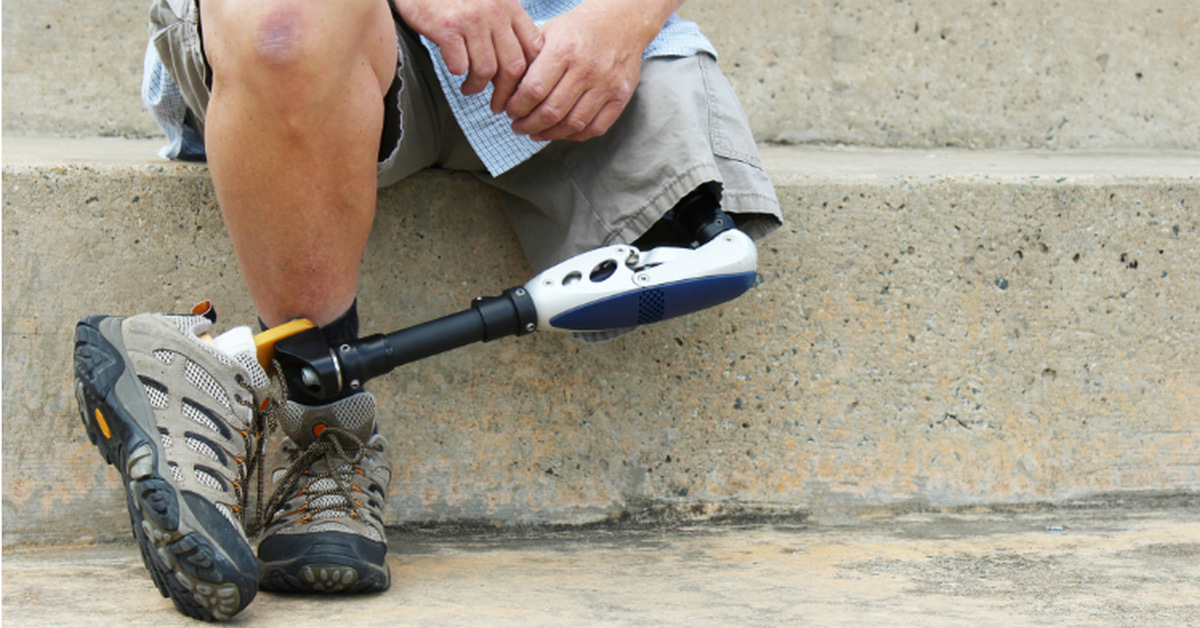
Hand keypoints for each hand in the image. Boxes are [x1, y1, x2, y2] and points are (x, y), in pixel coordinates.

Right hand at [393, 0, 542, 112]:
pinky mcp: (447, 27)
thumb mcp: (489, 0)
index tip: (521, 92)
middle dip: (507, 94)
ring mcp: (471, 19)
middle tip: (498, 106)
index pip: (534, 49)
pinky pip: (460, 65)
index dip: (530, 76)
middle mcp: (495, 12)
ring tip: (470, 89)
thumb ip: (505, 25)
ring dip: (478, 87)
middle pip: (513, 67)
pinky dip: (458, 74)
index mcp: (509, 7)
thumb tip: (518, 66)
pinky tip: (455, 72)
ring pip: (486, 71)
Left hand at [506, 0, 677, 141]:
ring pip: (572, 124)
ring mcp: (606, 85)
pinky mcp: (621, 96)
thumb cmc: (578, 28)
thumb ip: (529, 59)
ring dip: (549, 134)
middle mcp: (587, 69)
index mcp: (564, 50)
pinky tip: (560, 132)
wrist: (621, 21)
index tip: (509, 111)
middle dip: (528, 125)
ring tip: (535, 133)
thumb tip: (507, 89)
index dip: (517, 107)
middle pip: (551, 112)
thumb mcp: (549, 31)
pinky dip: (575, 136)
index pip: (533, 90)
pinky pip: (595, 128)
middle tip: (518, 126)